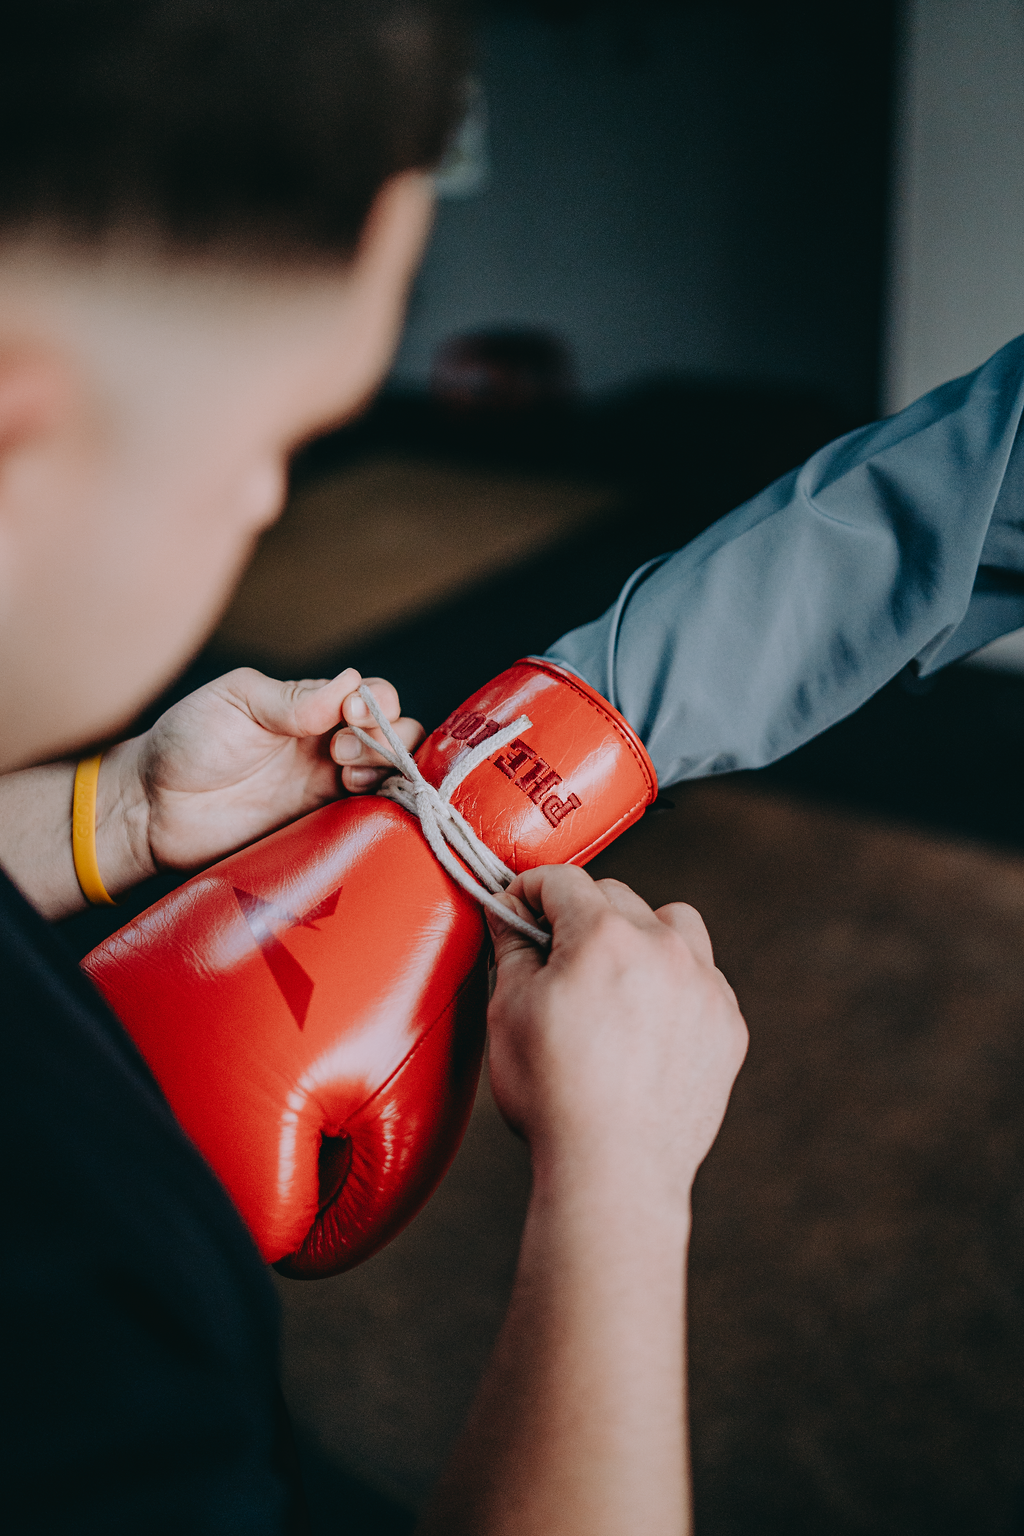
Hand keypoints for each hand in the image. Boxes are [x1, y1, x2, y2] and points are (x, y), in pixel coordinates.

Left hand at [105, 665, 421, 880]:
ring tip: (346, 775)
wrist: (151, 809)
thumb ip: (292, 698)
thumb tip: (351, 682)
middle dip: (387, 738)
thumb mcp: (235, 702)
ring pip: (391, 775)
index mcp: (309, 706)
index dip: (376, 702)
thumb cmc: (184, 744)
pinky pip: (369, 817)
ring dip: (387, 770)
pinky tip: (356, 802)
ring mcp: (324, 787)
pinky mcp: (319, 828)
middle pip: (396, 735)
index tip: (349, 714)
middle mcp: (325, 744)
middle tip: (340, 751)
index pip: (372, 694)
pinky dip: (380, 808)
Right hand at [486, 865, 746, 1209]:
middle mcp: (663, 948)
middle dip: (580, 914)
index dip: (529, 891)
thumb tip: (509, 916)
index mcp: (604, 936)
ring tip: (614, 973)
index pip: (563, 881)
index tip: (518, 909)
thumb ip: (512, 949)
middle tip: (554, 952)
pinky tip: (646, 1019)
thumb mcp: (508, 1012)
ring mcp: (703, 985)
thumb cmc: (554, 1095)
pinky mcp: (726, 1024)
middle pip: (616, 896)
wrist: (614, 1170)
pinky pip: (703, 977)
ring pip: (674, 923)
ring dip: (641, 933)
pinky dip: (674, 982)